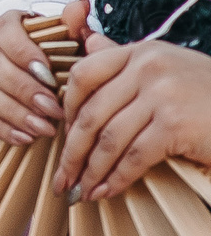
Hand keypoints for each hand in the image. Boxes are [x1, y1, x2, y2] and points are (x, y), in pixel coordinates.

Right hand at [0, 2, 78, 144]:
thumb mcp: (71, 36)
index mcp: (6, 26)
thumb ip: (74, 23)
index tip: (48, 72)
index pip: (4, 32)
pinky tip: (26, 138)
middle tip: (53, 109)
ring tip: (44, 129)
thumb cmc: (60, 51)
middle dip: (23, 90)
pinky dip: (2, 128)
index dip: (22, 52)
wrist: (45, 68)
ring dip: (14, 113)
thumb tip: (79, 4)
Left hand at [55, 18, 210, 203]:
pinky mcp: (176, 124)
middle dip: (71, 150)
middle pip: (91, 111)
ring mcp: (163, 93)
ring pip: (109, 138)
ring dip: (90, 171)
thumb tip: (86, 44)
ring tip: (81, 191)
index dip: (67, 109)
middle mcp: (148, 66)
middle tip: (60, 178)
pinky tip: (107, 192)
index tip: (60, 134)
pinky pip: (134, 156)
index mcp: (142, 51)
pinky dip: (117, 178)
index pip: (84, 73)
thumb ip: (126, 62)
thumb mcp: (168, 69)